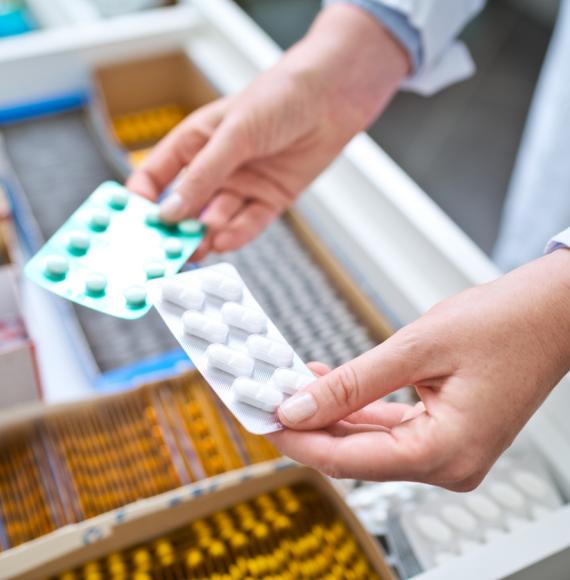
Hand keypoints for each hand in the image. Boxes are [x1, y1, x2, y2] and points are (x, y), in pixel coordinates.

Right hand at [127, 4, 408, 260]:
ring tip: (193, 252)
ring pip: (215, 220)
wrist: (332, 98)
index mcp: (194, 143)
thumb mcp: (233, 135)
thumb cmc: (278, 98)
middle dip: (174, 229)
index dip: (143, 200)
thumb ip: (202, 175)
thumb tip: (168, 212)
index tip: (135, 224)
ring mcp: (242, 185)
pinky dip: (237, 235)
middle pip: (185, 206)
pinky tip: (224, 242)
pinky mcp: (270, 199)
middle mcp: (216, 168)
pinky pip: (249, 223)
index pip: (156, 176)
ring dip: (204, 237)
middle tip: (163, 252)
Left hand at [268, 250, 569, 489]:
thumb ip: (352, 384)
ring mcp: (448, 450)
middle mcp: (449, 463)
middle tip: (271, 399)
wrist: (550, 311)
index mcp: (447, 453)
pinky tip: (328, 385)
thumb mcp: (415, 349)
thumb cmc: (505, 324)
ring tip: (294, 385)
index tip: (264, 420)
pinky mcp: (445, 432)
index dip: (299, 441)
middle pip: (356, 455)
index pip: (349, 460)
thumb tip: (300, 407)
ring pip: (369, 441)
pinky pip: (388, 427)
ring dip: (330, 414)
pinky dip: (357, 408)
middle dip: (310, 426)